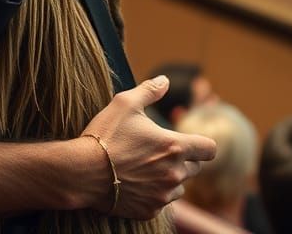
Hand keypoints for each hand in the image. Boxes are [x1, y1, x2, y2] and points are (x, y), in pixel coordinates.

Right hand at [81, 75, 215, 218]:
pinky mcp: (149, 211)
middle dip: (183, 159)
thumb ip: (150, 90)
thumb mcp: (126, 103)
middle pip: (194, 168)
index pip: (209, 149)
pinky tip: (137, 182)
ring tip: (147, 167)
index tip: (190, 141)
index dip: (202, 143)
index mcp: (174, 147)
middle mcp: (173, 174)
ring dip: (170, 178)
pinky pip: (162, 202)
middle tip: (159, 151)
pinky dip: (155, 194)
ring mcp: (162, 196)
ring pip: (179, 187)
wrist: (83, 172)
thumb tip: (165, 80)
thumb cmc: (106, 135)